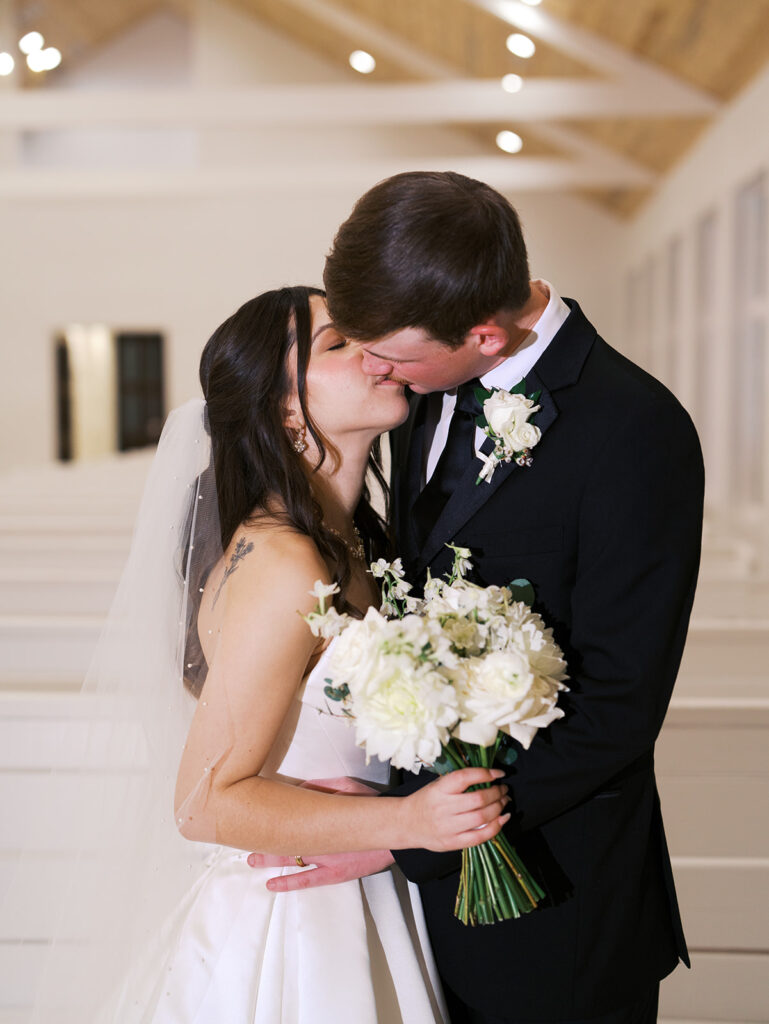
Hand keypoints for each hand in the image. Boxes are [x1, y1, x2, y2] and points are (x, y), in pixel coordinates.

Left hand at [247, 776, 385, 891]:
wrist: (394, 832)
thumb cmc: (372, 806)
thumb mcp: (348, 786)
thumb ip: (322, 787)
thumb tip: (299, 787)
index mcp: (322, 820)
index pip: (290, 820)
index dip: (271, 820)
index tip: (254, 817)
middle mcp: (320, 841)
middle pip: (286, 841)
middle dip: (265, 841)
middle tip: (246, 841)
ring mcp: (326, 860)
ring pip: (292, 860)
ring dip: (270, 860)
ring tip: (252, 860)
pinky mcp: (335, 874)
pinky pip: (307, 881)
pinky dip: (289, 883)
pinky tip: (272, 885)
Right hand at [399, 767, 509, 852]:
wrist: (406, 823)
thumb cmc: (425, 801)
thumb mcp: (437, 785)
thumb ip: (458, 782)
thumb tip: (488, 777)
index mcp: (439, 789)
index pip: (465, 777)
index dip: (485, 774)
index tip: (499, 773)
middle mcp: (443, 807)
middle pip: (478, 799)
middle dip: (497, 793)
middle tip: (503, 789)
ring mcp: (448, 827)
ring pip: (482, 817)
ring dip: (499, 808)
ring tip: (504, 801)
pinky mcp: (453, 842)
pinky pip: (480, 837)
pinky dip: (496, 827)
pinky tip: (503, 818)